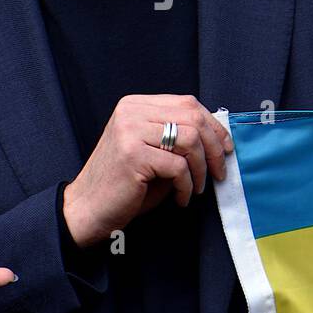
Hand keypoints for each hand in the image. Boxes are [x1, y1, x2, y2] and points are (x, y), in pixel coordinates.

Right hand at [62, 94, 233, 248]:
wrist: (87, 209)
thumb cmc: (124, 184)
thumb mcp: (151, 151)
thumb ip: (177, 137)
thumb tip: (219, 137)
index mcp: (135, 105)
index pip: (187, 103)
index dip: (213, 126)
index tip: (226, 148)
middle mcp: (131, 112)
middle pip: (193, 117)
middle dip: (214, 148)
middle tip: (219, 172)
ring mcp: (130, 131)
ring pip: (190, 140)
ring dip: (201, 169)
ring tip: (196, 188)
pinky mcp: (132, 155)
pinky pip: (178, 167)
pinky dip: (186, 186)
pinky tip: (179, 198)